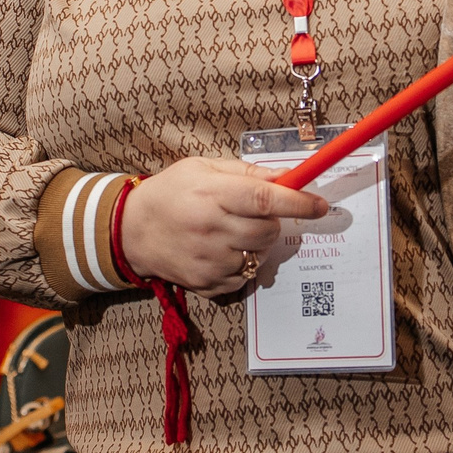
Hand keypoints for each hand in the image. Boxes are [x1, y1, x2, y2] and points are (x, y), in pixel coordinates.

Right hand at [117, 157, 328, 297]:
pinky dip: (242, 263)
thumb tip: (288, 178)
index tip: (320, 205)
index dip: (298, 202)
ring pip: (260, 255)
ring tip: (232, 231)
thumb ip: (246, 173)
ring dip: (257, 243)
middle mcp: (211, 230)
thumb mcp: (203, 168)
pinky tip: (221, 250)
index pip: (264, 199)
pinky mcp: (208, 284)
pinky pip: (245, 276)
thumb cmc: (171, 192)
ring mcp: (210, 261)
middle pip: (268, 230)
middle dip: (272, 221)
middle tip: (254, 213)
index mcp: (211, 195)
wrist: (131, 231)